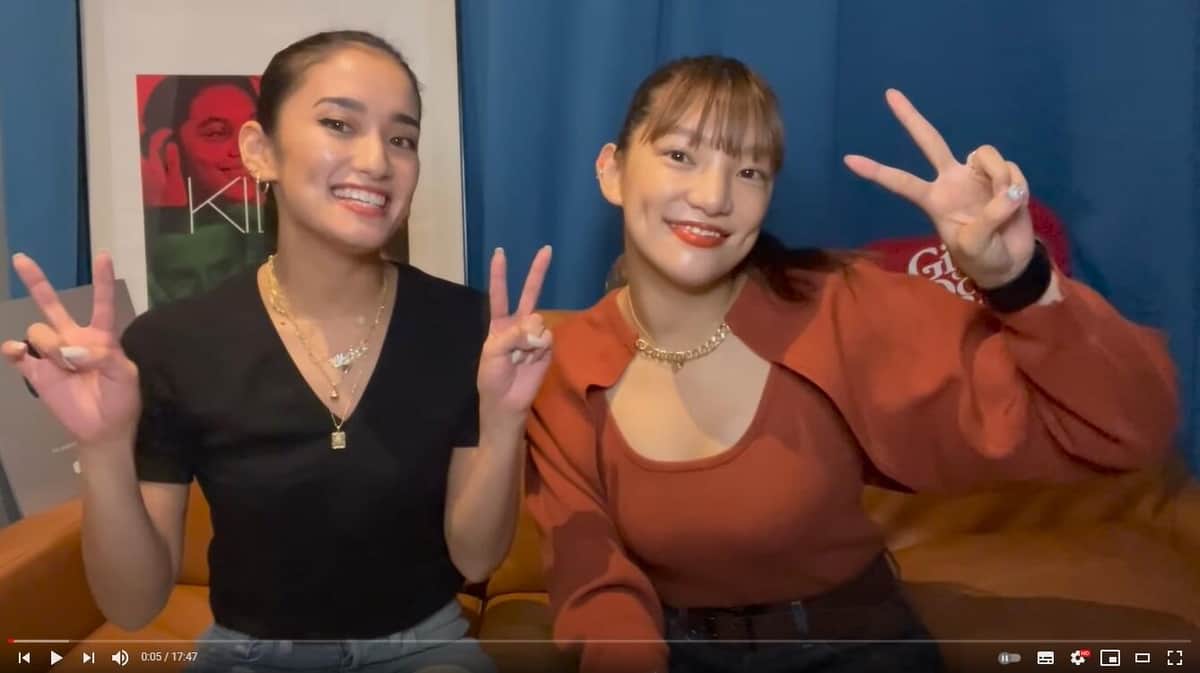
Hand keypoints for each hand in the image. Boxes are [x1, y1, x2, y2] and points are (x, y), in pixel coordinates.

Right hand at [2, 252, 140, 443]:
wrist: (104, 428)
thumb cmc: (121, 398)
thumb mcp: (124, 375)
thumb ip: (103, 357)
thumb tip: (71, 351)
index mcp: (101, 336)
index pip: (102, 303)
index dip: (102, 280)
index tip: (104, 255)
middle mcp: (74, 339)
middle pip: (52, 305)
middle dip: (36, 282)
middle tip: (21, 259)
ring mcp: (52, 355)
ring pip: (39, 332)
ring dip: (51, 347)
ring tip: (67, 367)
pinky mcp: (36, 372)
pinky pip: (17, 354)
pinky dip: (13, 350)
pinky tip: (17, 353)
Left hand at [140, 131, 185, 206]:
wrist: (159, 219)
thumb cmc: (171, 201)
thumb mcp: (176, 181)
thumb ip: (172, 161)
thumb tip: (170, 144)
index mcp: (150, 164)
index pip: (153, 142)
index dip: (161, 134)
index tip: (169, 131)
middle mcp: (138, 165)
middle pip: (137, 144)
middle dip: (142, 133)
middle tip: (146, 124)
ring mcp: (134, 172)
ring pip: (134, 153)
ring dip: (139, 144)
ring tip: (144, 136)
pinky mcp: (134, 179)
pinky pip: (135, 162)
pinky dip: (139, 155)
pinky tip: (145, 155)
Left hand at [477, 246, 553, 423]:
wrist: (507, 402)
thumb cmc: (492, 377)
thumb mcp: (492, 352)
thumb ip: (512, 334)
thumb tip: (537, 327)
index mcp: (499, 324)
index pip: (499, 294)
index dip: (499, 274)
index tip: (500, 252)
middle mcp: (518, 324)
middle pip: (529, 293)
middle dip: (538, 271)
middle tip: (547, 249)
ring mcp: (534, 335)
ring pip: (538, 320)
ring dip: (528, 338)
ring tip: (520, 358)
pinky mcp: (547, 347)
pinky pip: (546, 337)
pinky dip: (538, 347)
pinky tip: (531, 360)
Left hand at [844, 89, 1034, 288]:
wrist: (1011, 262)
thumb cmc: (983, 257)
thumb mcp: (976, 245)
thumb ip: (988, 217)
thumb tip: (1008, 190)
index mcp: (934, 200)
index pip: (901, 182)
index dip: (877, 171)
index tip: (848, 160)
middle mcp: (951, 180)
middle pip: (929, 141)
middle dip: (910, 118)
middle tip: (888, 94)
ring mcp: (976, 175)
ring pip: (985, 153)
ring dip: (999, 177)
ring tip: (1007, 203)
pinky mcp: (1003, 174)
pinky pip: (1010, 167)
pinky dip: (1017, 185)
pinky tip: (1017, 201)